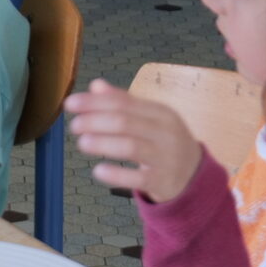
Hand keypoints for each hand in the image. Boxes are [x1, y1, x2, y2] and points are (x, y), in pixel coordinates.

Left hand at [64, 78, 203, 203]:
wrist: (195, 176)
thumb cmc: (165, 142)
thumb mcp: (151, 119)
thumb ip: (124, 102)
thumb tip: (96, 85)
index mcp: (161, 112)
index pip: (123, 102)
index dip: (94, 102)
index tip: (70, 104)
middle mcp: (166, 133)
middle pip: (125, 122)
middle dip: (95, 121)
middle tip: (74, 125)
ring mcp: (166, 158)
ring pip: (130, 147)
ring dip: (103, 143)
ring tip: (82, 143)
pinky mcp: (162, 181)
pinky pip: (138, 177)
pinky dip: (116, 174)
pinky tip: (97, 170)